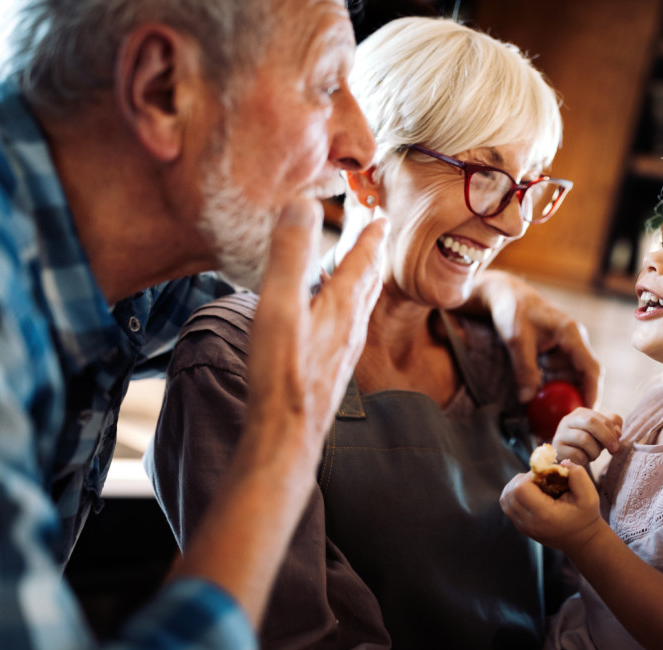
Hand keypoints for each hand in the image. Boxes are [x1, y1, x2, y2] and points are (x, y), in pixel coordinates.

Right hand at [245, 199, 384, 463]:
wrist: (288, 431)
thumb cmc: (282, 371)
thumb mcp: (280, 303)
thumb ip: (290, 254)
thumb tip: (304, 204)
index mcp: (341, 304)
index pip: (362, 259)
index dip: (371, 234)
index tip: (382, 214)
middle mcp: (351, 325)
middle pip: (368, 280)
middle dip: (372, 254)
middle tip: (377, 233)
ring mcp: (344, 348)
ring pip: (360, 304)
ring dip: (363, 280)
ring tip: (361, 268)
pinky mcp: (333, 367)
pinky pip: (348, 325)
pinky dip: (348, 306)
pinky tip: (334, 316)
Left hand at [470, 270, 601, 405]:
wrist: (505, 295)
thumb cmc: (512, 311)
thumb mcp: (517, 340)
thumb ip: (524, 369)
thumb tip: (527, 400)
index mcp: (571, 333)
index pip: (590, 368)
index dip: (592, 392)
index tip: (589, 413)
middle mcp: (574, 340)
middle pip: (584, 376)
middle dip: (577, 398)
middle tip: (568, 421)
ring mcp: (566, 346)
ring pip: (571, 377)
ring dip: (562, 394)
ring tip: (551, 415)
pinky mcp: (556, 351)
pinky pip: (559, 374)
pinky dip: (553, 387)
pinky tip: (542, 400)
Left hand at [501, 464, 603, 552]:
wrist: (582, 540)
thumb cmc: (585, 516)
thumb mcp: (589, 495)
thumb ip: (577, 474)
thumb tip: (561, 463)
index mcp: (544, 515)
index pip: (521, 488)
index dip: (530, 476)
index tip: (544, 476)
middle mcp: (529, 523)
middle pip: (509, 492)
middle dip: (522, 479)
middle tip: (540, 480)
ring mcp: (522, 527)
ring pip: (505, 498)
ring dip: (516, 486)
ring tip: (535, 486)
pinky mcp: (520, 527)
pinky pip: (507, 505)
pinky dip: (515, 495)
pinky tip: (532, 494)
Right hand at [553, 408, 622, 465]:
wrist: (567, 458)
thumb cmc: (588, 443)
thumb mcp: (602, 432)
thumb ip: (613, 426)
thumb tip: (617, 432)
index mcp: (580, 413)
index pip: (601, 418)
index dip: (612, 432)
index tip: (617, 445)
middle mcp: (568, 420)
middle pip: (591, 422)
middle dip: (606, 437)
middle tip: (614, 450)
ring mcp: (560, 434)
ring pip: (584, 439)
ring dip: (595, 451)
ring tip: (593, 455)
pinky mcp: (557, 448)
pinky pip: (576, 454)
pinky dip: (585, 460)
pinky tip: (583, 460)